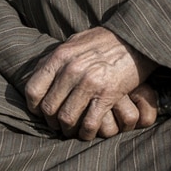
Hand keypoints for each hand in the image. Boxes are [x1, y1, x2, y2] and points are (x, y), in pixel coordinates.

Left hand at [23, 27, 156, 139]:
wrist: (137, 38)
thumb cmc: (105, 40)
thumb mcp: (75, 42)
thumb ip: (57, 58)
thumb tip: (39, 72)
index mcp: (60, 56)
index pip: (33, 90)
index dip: (34, 106)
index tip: (41, 112)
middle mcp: (71, 70)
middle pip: (49, 108)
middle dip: (52, 122)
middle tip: (59, 125)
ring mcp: (89, 83)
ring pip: (67, 119)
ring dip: (69, 129)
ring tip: (74, 130)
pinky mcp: (107, 94)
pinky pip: (89, 124)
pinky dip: (87, 132)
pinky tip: (89, 131)